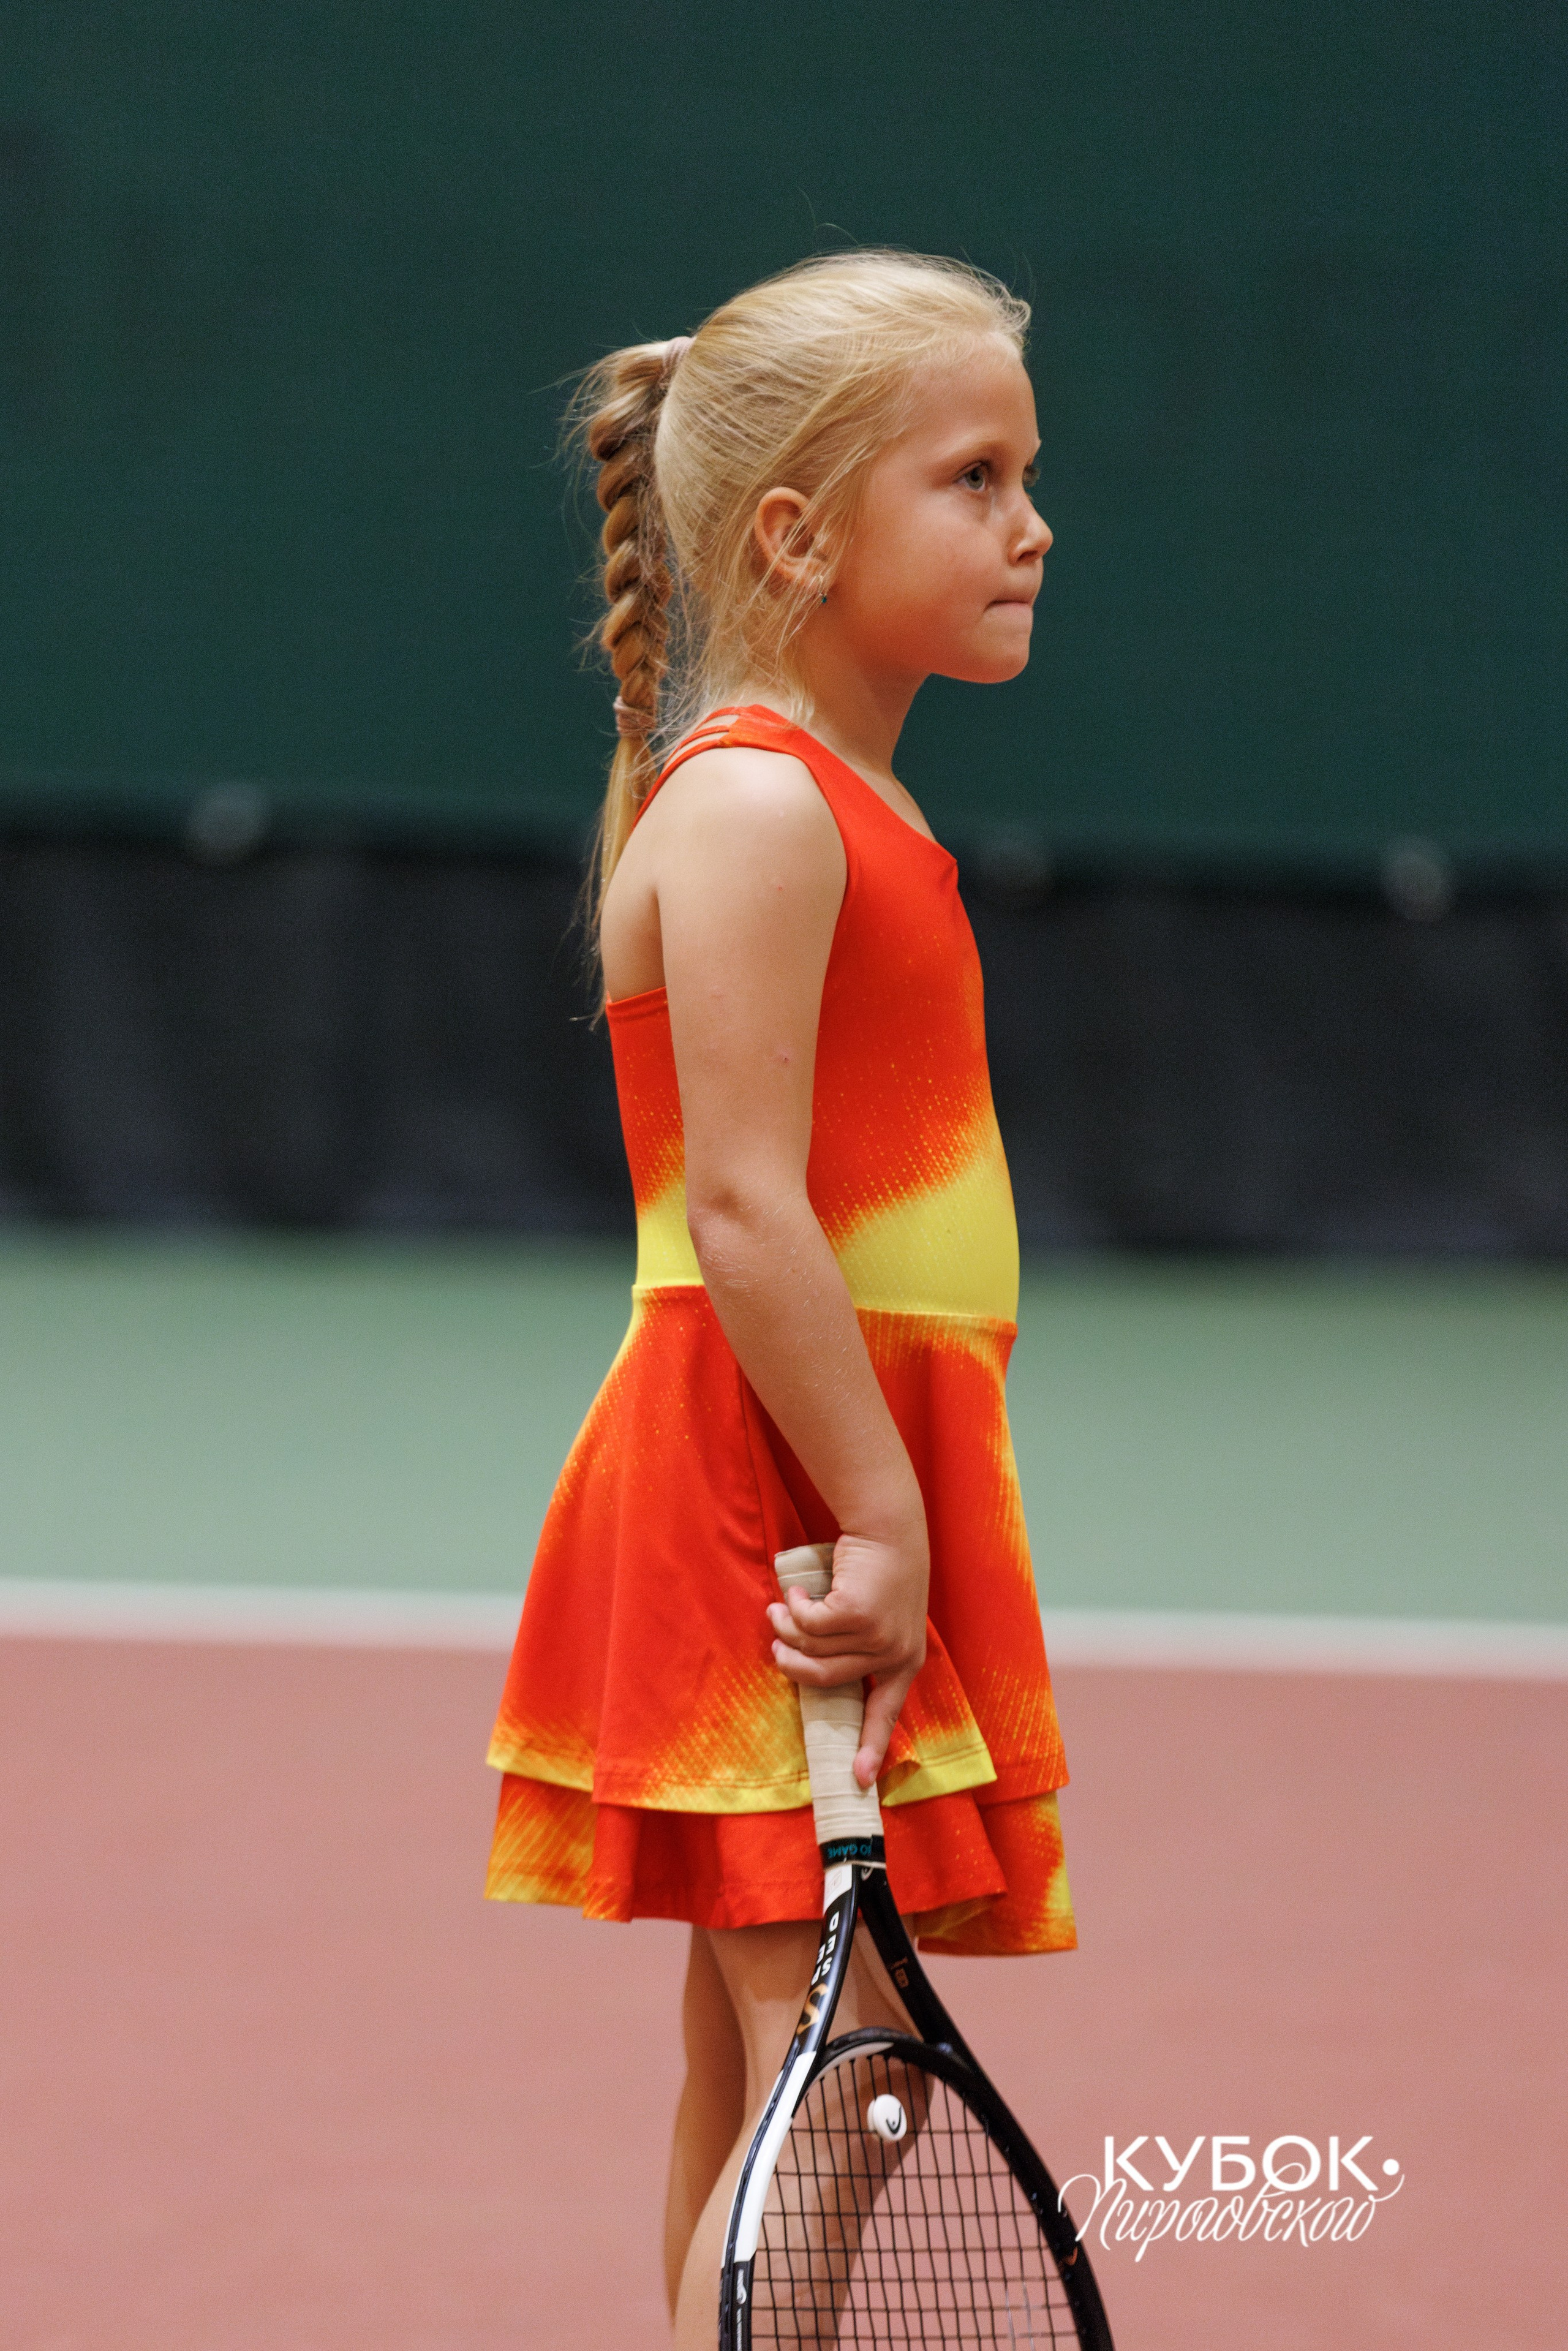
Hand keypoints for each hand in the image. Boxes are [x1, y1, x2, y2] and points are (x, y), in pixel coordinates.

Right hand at [767, 1525, 929, 1789]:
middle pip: (825, 1678)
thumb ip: (860, 1646)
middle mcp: (894, 1654)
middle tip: (776, 1643)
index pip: (886, 1712)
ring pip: (812, 1648)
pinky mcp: (859, 1615)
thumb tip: (811, 1669)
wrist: (890, 1528)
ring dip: (787, 1627)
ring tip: (780, 1609)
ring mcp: (878, 1636)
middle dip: (791, 1662)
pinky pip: (809, 1623)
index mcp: (905, 1661)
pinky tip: (798, 1591)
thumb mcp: (883, 1617)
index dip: (871, 1746)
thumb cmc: (881, 1572)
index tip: (860, 1780)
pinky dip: (795, 1606)